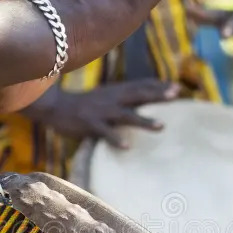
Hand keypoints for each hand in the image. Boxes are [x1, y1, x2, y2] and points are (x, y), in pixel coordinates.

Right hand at [25, 79, 180, 147]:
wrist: (55, 106)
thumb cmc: (83, 104)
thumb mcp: (104, 97)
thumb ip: (122, 98)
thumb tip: (143, 101)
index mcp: (115, 91)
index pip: (141, 86)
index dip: (158, 86)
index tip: (177, 87)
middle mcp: (111, 99)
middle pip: (138, 95)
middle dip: (157, 95)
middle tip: (176, 95)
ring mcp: (101, 112)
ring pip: (126, 115)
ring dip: (145, 121)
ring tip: (162, 126)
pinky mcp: (89, 125)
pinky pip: (105, 133)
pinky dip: (115, 139)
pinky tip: (127, 146)